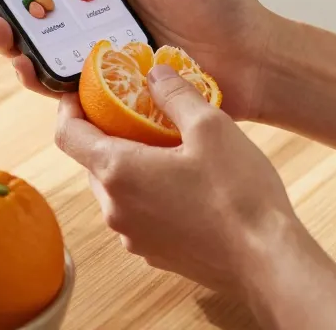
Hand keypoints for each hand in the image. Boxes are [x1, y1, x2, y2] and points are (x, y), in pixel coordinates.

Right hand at [0, 0, 274, 120]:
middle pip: (40, 15)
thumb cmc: (222, 4)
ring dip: (15, 44)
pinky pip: (69, 89)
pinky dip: (44, 80)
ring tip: (1, 34)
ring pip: (46, 53)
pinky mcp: (114, 94)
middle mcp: (104, 21)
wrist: (257, 61)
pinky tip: (30, 68)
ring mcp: (107, 59)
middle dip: (2, 7)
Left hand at [54, 64, 317, 299]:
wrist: (267, 261)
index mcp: (118, 172)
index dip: (69, 108)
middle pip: (92, 162)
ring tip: (166, 147)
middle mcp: (115, 209)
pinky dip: (147, 193)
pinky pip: (137, 214)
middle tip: (136, 113)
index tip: (82, 93)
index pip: (68, 135)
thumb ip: (176, 94)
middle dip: (107, 135)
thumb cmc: (239, 193)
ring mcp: (133, 237)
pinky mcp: (155, 254)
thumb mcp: (211, 127)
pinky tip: (184, 184)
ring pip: (115, 190)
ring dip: (129, 166)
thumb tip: (155, 74)